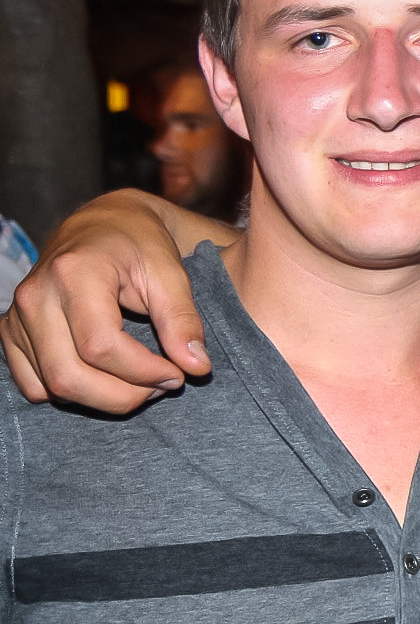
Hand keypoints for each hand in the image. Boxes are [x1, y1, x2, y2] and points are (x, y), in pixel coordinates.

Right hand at [0, 190, 216, 412]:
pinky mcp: (11, 332)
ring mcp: (17, 316)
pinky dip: (72, 393)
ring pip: (52, 386)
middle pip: (69, 375)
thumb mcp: (171, 273)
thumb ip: (183, 320)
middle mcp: (36, 296)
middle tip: (162, 384)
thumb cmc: (139, 244)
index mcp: (74, 273)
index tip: (178, 375)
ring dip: (102, 398)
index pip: (100, 346)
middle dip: (123, 396)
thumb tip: (198, 367)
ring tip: (141, 382)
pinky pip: (34, 385)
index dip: (143, 372)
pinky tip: (106, 377)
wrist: (102, 225)